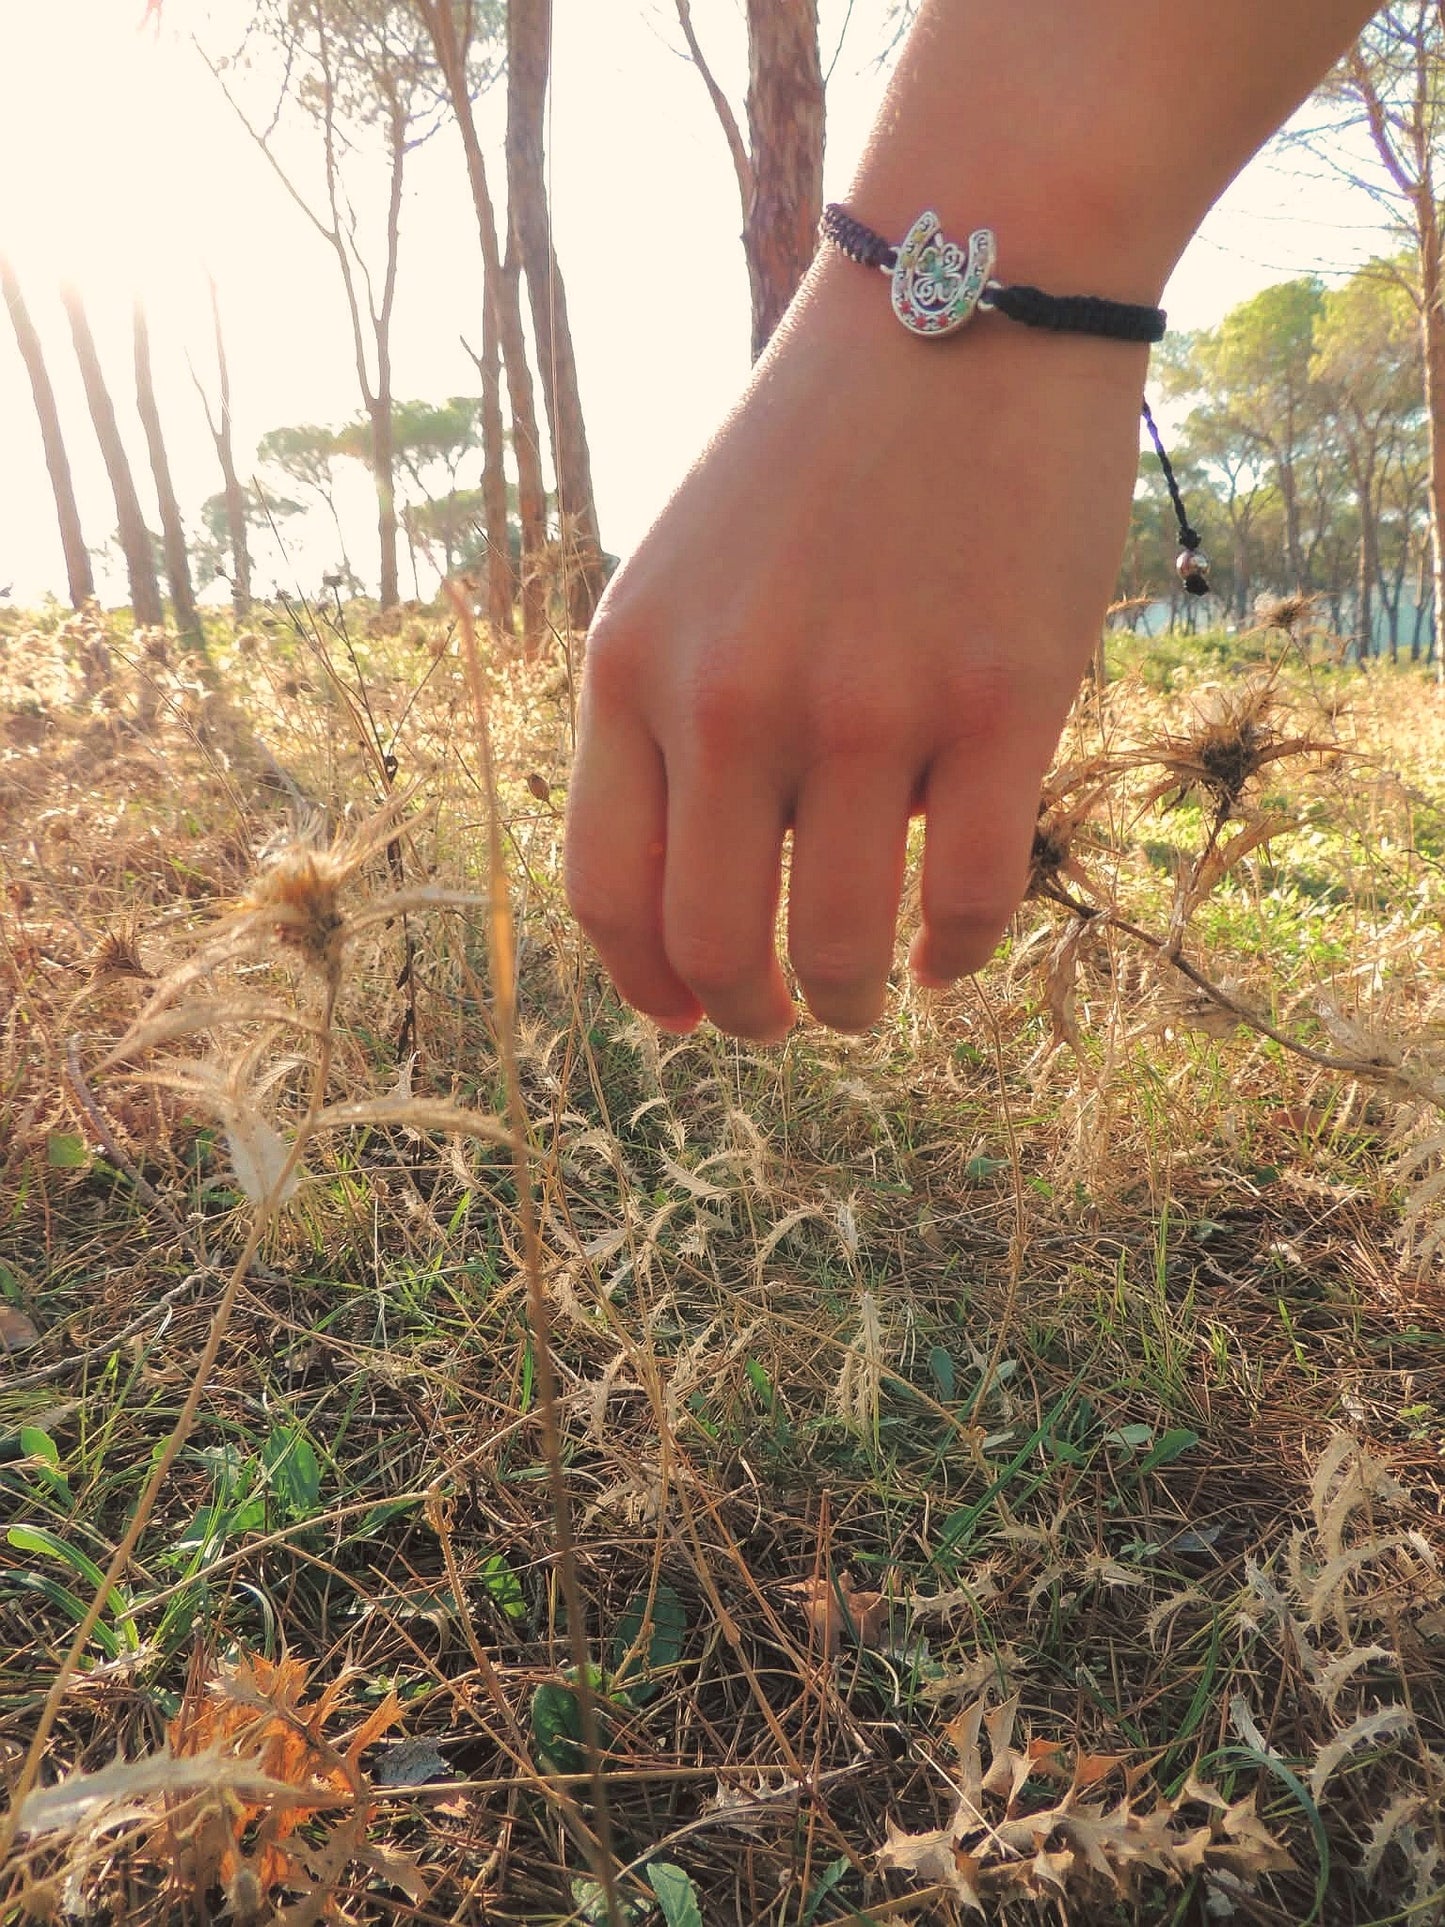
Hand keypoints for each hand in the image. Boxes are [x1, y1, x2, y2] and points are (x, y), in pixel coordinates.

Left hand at [565, 256, 1147, 1040]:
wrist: (961, 301)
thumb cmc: (817, 449)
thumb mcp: (683, 570)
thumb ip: (670, 713)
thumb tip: (711, 881)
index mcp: (632, 665)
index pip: (605, 890)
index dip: (644, 986)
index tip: (687, 1016)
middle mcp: (730, 699)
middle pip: (712, 945)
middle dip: (749, 1016)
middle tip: (783, 1021)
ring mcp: (865, 706)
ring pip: (838, 946)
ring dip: (847, 1002)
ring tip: (865, 998)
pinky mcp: (998, 703)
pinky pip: (971, 899)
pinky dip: (959, 958)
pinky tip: (952, 957)